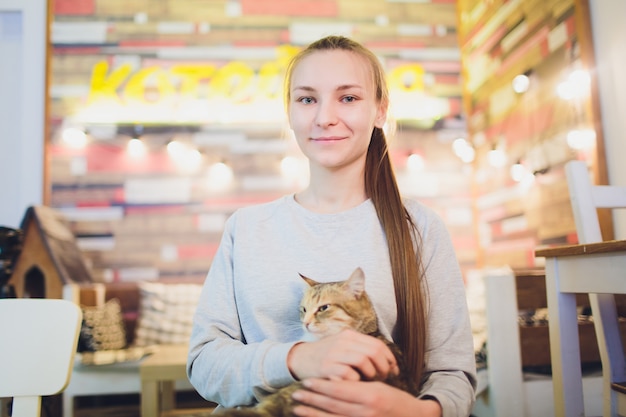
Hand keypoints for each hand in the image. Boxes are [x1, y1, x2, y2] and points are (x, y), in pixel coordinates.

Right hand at [287, 329, 397, 381]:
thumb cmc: (327, 356)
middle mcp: (343, 341)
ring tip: (370, 381)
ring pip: (363, 360)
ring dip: (371, 373)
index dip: (390, 359)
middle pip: (373, 351)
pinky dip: (356, 381)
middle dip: (383, 367)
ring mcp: (334, 353)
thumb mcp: (344, 346)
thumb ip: (362, 349)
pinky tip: (356, 384)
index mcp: (350, 335)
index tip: (394, 370)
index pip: (378, 344)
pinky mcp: (326, 367)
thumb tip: (387, 361)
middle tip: (384, 377)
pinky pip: (349, 374)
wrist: (299, 359)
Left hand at [291, 378, 440, 416]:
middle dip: (312, 399)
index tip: (306, 381)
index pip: (339, 389)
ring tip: (297, 408)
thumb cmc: (397, 401)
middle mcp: (366, 411)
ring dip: (312, 413)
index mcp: (371, 395)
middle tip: (295, 393)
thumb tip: (333, 380)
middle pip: (332, 404)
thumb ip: (358, 385)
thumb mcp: (379, 387)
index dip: (321, 385)